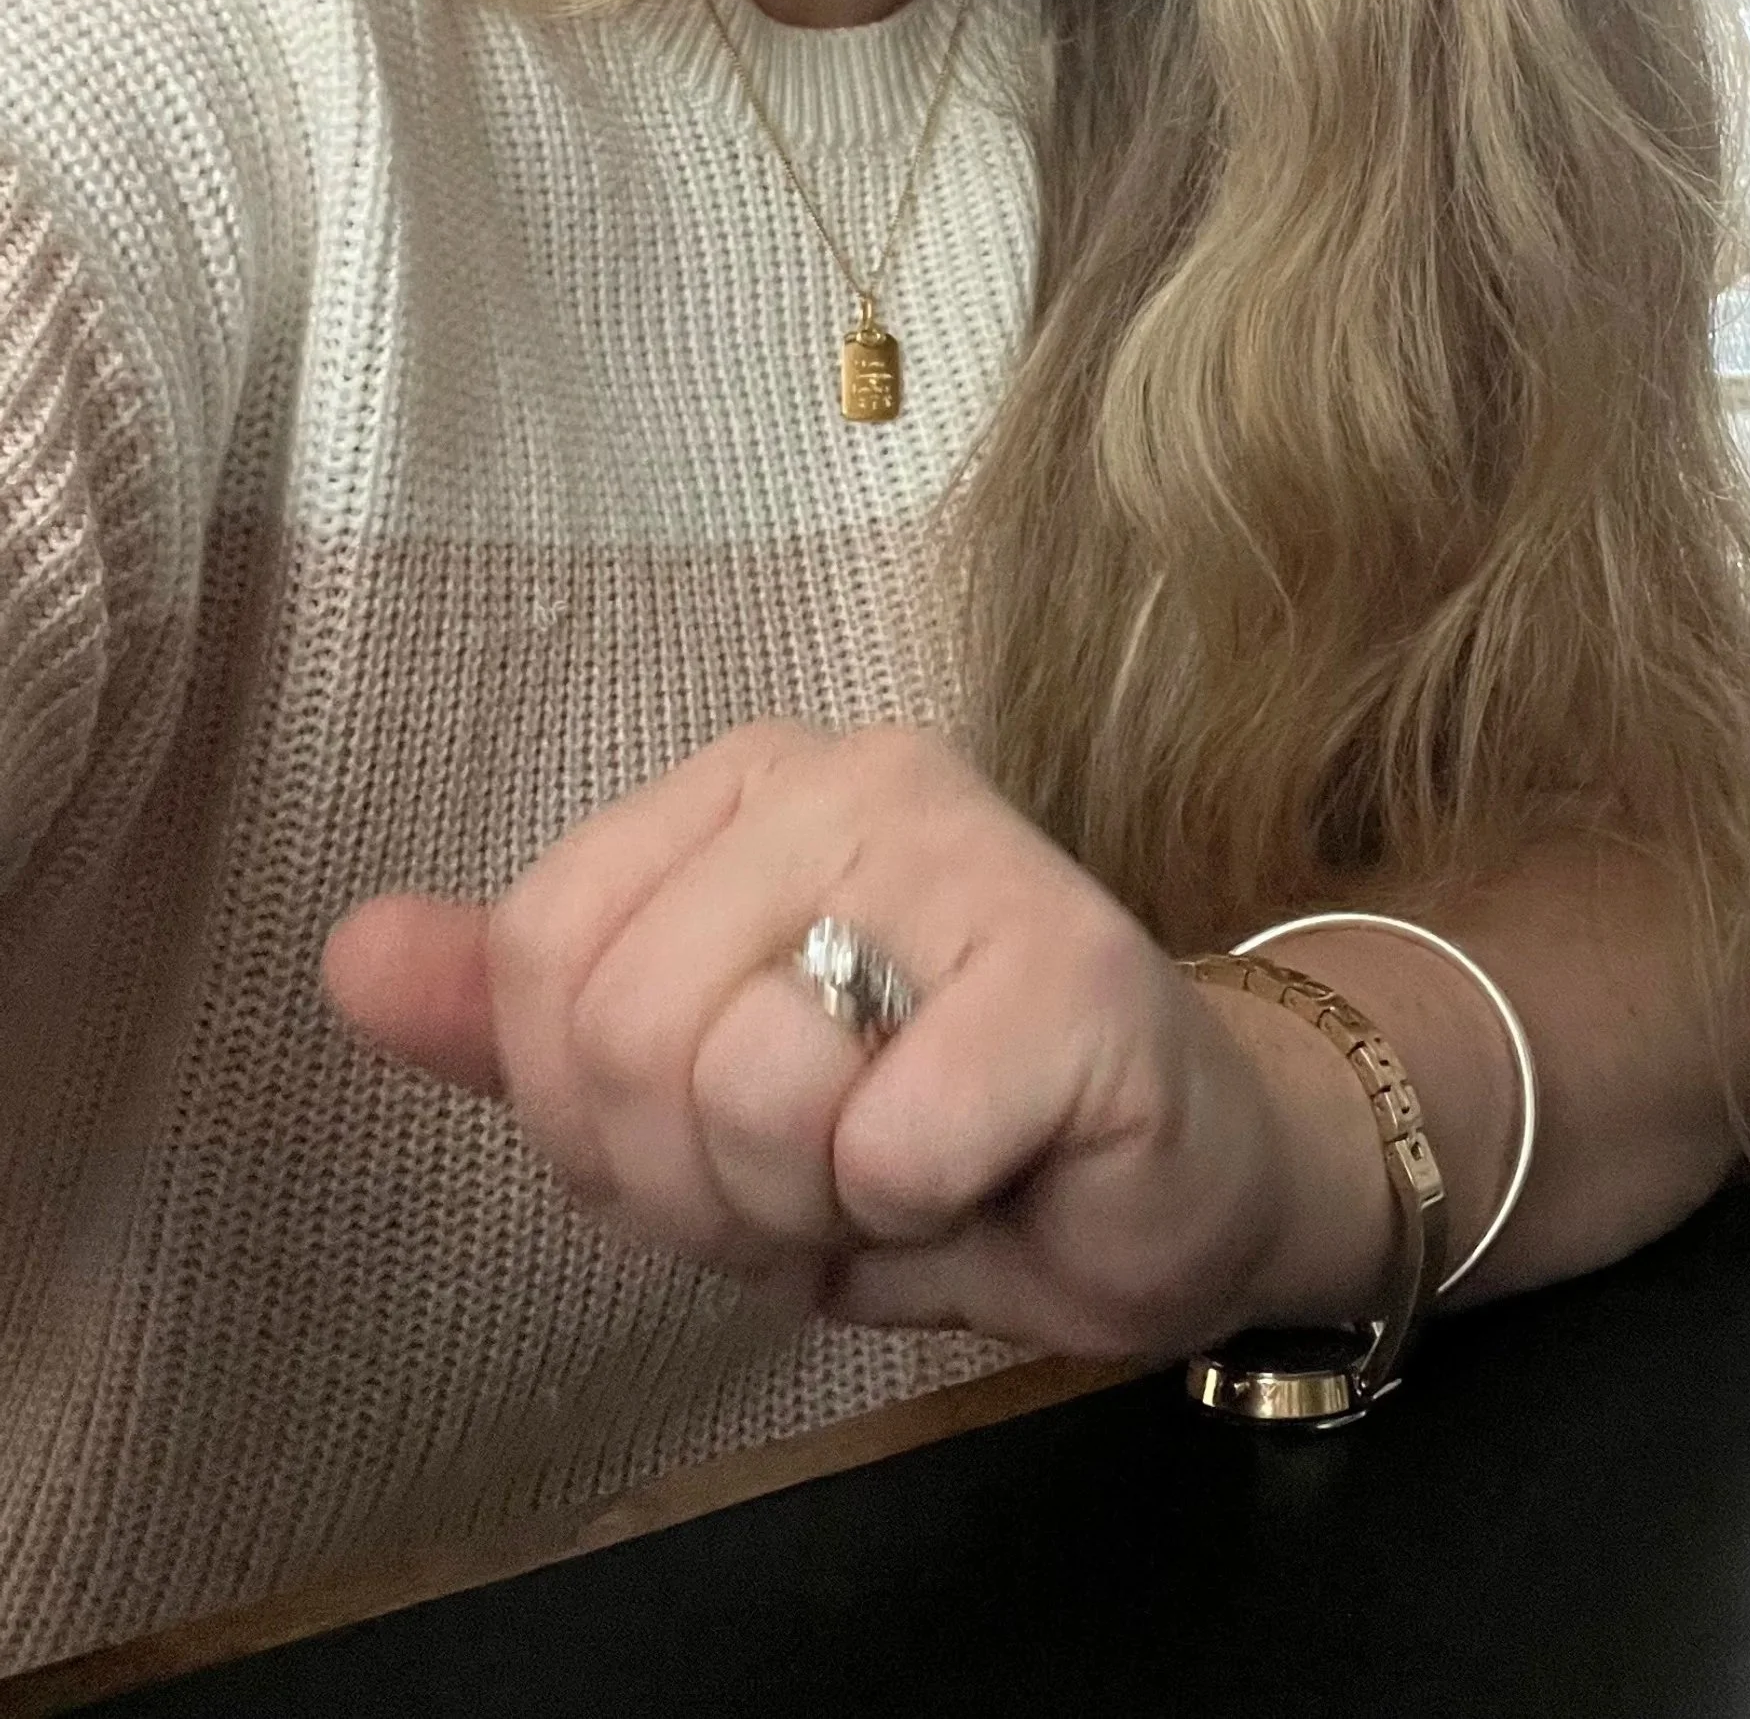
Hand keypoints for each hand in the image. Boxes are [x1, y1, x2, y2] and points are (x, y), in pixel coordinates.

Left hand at [320, 721, 1378, 1358]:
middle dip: (706, 1178)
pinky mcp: (1075, 968)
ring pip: (746, 1085)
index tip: (734, 1129)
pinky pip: (887, 1144)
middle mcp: (853, 774)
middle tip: (831, 1164)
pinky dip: (923, 1208)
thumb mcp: (691, 1096)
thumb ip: (524, 1023)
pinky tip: (992, 1164)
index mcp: (745, 784)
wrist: (1165, 1189)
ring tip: (907, 1163)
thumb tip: (351, 954)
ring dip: (813, 1198)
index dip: (604, 1120)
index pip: (540, 965)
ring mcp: (972, 849)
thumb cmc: (929, 1133)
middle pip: (626, 1032)